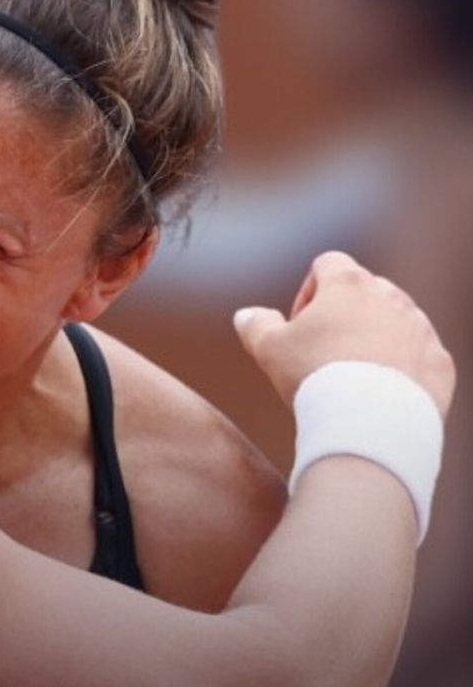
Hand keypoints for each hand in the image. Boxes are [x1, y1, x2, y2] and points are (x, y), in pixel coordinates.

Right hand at [234, 251, 455, 415]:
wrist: (370, 423)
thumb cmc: (315, 378)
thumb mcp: (268, 349)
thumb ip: (255, 324)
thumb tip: (246, 315)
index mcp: (349, 284)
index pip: (328, 264)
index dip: (308, 292)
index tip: (300, 326)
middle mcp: (391, 297)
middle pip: (365, 291)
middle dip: (344, 315)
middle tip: (323, 352)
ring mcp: (421, 329)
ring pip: (396, 322)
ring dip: (374, 339)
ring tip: (351, 377)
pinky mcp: (440, 362)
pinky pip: (419, 356)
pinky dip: (401, 368)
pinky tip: (378, 393)